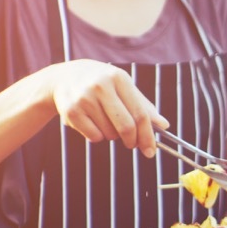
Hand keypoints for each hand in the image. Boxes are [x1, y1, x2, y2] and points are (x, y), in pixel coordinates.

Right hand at [47, 60, 167, 156]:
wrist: (63, 77)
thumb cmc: (101, 84)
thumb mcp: (123, 86)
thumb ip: (143, 106)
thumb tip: (164, 125)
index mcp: (118, 78)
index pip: (140, 113)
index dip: (148, 135)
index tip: (151, 150)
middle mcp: (101, 86)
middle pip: (126, 126)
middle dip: (133, 141)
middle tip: (132, 144)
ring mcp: (84, 98)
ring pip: (109, 133)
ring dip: (112, 135)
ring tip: (105, 120)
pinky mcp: (70, 111)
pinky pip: (94, 136)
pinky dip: (97, 136)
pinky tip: (91, 122)